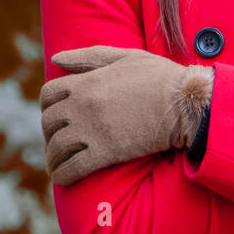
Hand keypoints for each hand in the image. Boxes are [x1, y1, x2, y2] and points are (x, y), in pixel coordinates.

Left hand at [40, 46, 212, 185]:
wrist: (186, 103)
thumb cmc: (160, 77)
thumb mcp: (125, 57)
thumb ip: (88, 57)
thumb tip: (55, 58)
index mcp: (86, 82)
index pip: (48, 94)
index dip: (49, 105)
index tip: (58, 114)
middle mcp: (82, 105)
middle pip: (48, 122)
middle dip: (50, 133)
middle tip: (60, 141)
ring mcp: (92, 130)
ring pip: (56, 148)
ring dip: (54, 158)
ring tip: (59, 163)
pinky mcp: (105, 153)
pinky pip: (72, 169)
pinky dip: (63, 175)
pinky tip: (65, 176)